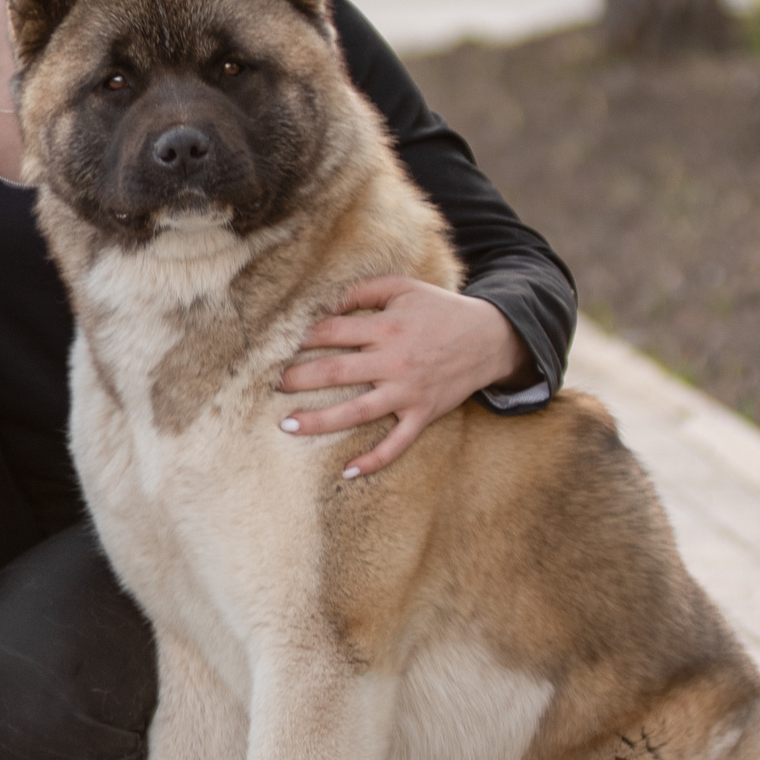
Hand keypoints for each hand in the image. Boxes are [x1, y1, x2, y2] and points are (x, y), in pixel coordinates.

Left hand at [277, 275, 528, 478]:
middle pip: (336, 372)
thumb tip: (326, 300)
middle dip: (298, 379)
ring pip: (357, 411)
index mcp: (386, 328)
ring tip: (287, 426)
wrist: (490, 337)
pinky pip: (397, 443)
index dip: (300, 338)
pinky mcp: (423, 414)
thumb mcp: (404, 288)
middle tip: (269, 386)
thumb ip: (363, 290)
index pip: (331, 333)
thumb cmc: (440, 310)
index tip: (274, 346)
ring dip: (320, 421)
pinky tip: (347, 471)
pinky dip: (374, 459)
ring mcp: (408, 392)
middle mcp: (393, 361)